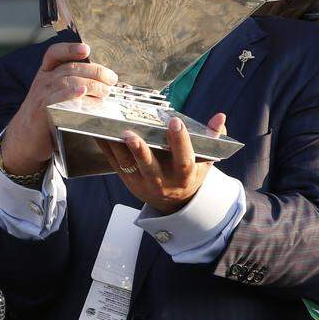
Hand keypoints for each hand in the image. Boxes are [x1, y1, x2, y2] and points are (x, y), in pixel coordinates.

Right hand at [0, 42, 117, 173]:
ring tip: (105, 92)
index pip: (55, 54)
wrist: (24, 138)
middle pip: (69, 68)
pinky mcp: (41, 110)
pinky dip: (70, 93)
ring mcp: (41, 95)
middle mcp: (43, 81)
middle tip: (111, 79)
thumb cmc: (45, 116)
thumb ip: (72, 85)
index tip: (86, 49)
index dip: (69, 49)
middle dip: (94, 71)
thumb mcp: (54, 95)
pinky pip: (56, 99)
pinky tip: (81, 92)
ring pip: (67, 81)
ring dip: (90, 84)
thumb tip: (103, 83)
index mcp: (46, 74)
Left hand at [97, 113, 225, 213]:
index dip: (180, 141)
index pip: (184, 159)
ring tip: (111, 131)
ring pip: (128, 165)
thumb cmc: (191, 174)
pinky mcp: (127, 180)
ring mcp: (142, 183)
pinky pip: (114, 163)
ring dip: (118, 148)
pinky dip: (106, 148)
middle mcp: (162, 181)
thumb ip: (211, 139)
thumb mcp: (205, 160)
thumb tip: (220, 116)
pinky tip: (98, 132)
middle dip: (140, 151)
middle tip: (131, 134)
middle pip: (150, 167)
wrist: (175, 202)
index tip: (175, 121)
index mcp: (184, 176)